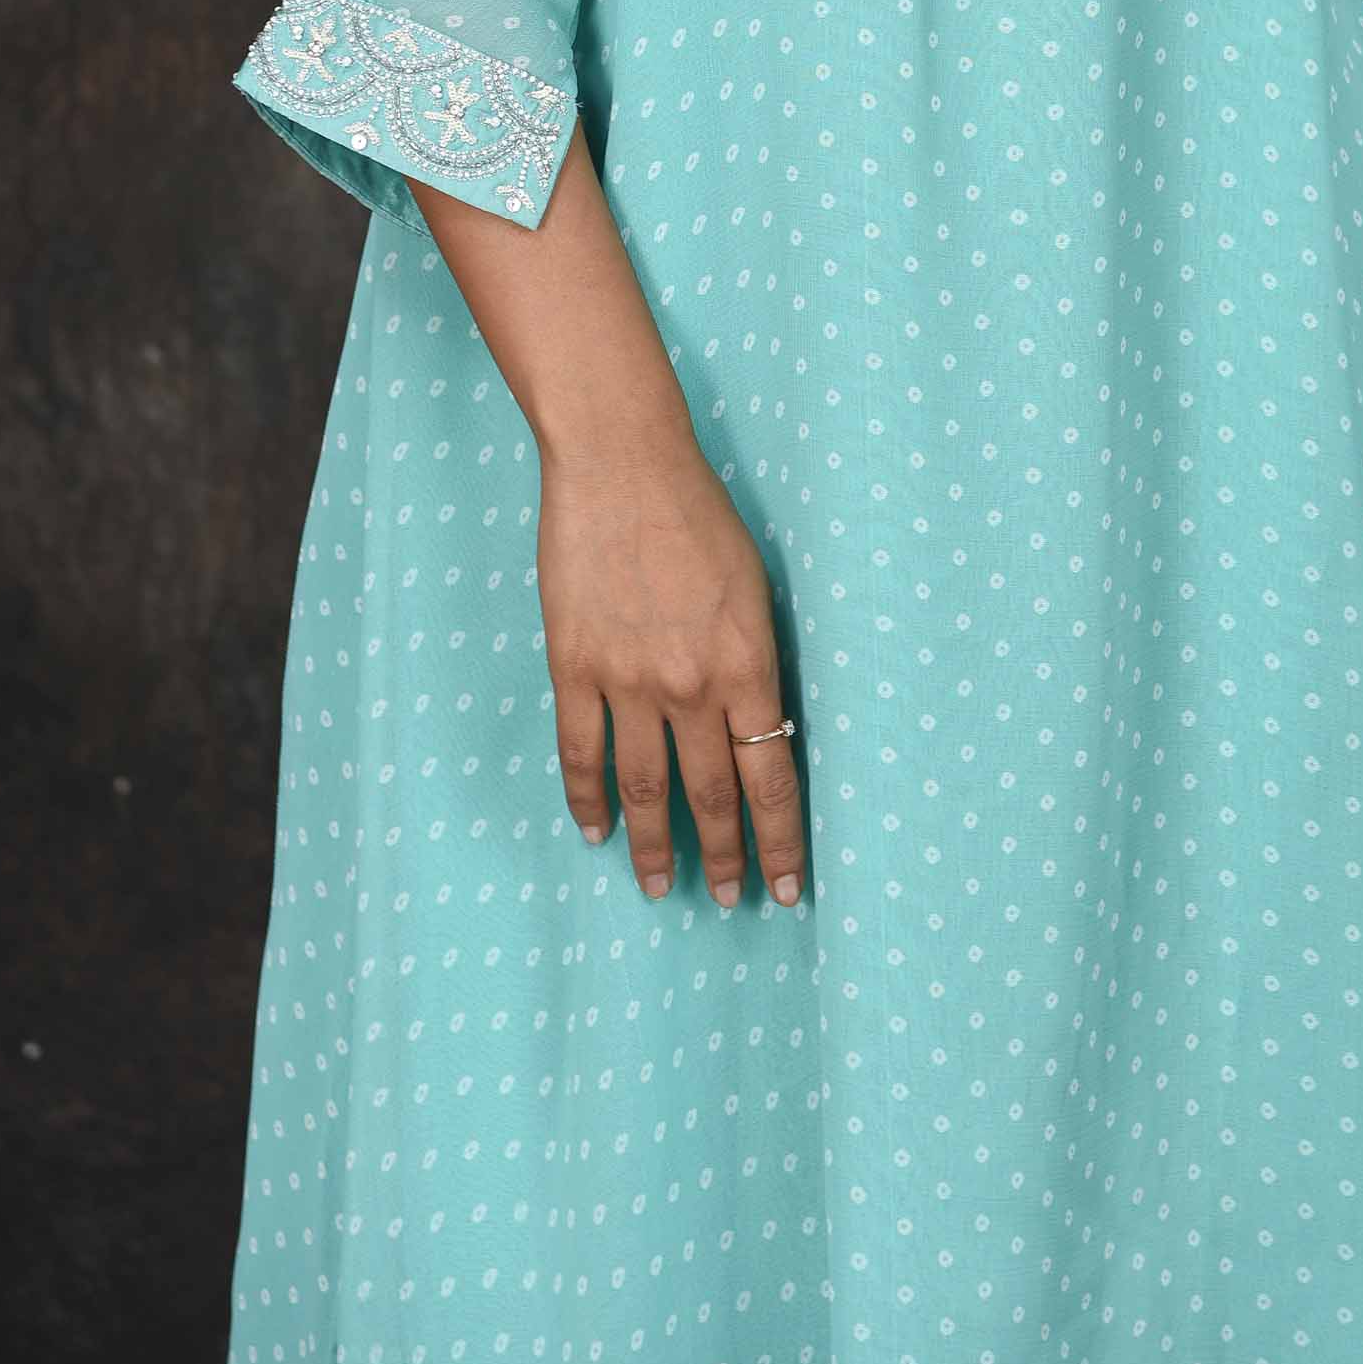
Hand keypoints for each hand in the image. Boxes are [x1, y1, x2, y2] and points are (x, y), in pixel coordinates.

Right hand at [538, 428, 807, 909]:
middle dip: (726, 856)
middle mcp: (690, 685)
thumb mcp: (754, 588)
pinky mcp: (574, 666)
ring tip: (662, 887)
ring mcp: (627, 679)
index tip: (788, 886)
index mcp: (747, 664)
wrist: (623, 464)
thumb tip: (756, 728)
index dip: (781, 841)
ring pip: (645, 788)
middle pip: (711, 794)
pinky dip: (587, 799)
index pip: (771, 778)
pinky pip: (580, 750)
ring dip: (657, 846)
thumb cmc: (699, 514)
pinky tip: (597, 831)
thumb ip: (754, 662)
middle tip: (734, 899)